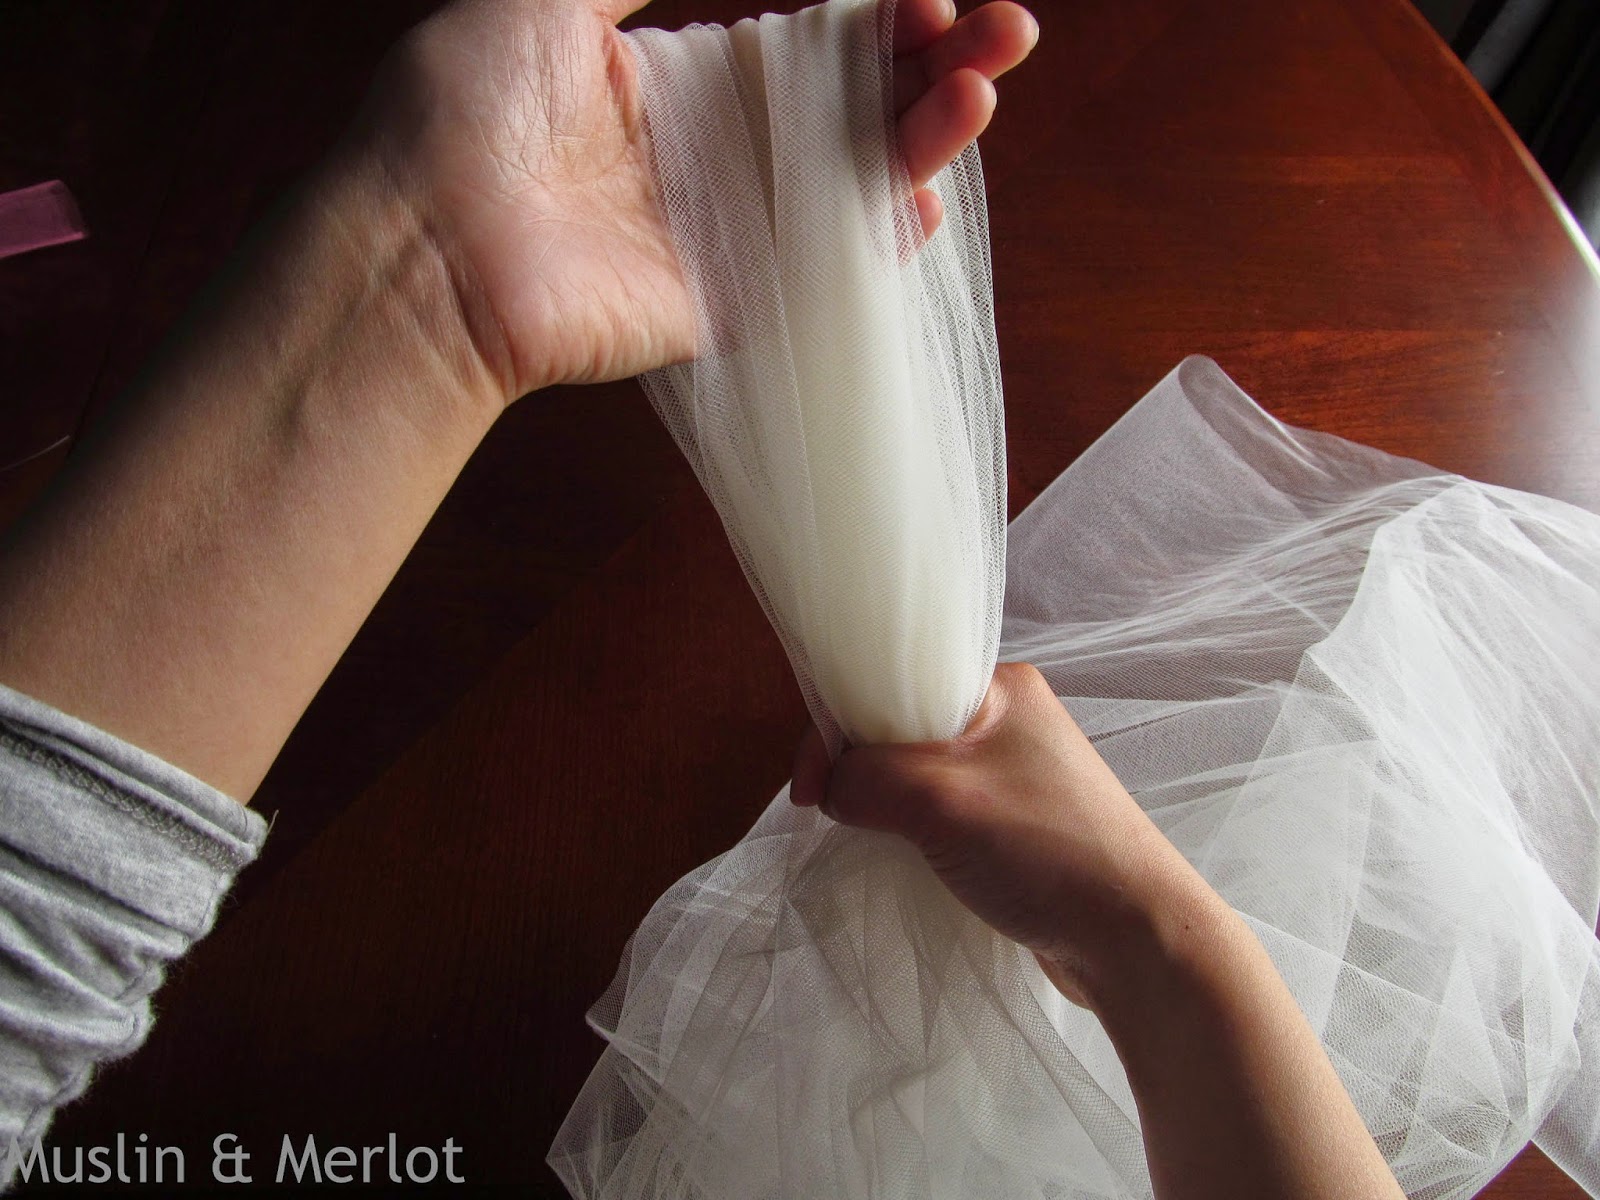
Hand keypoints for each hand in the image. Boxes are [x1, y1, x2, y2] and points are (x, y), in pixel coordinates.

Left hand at [356, 0, 1038, 400]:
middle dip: (933, 62)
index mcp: (678, 76)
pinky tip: (932, 198)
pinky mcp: (735, 302)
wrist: (426, 248)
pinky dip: (885, 239)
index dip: (878, 13)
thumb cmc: (466, 110)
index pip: (811, 39)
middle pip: (853, 102)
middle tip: (1007, 30)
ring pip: (856, 178)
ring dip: (927, 134)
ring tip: (982, 91)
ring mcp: (731, 228)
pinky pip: (830, 271)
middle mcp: (715, 149)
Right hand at [791, 662, 1213, 1008]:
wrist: (1137, 938)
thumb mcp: (939, 797)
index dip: (837, 725)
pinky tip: (903, 857)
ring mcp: (1017, 774)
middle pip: (901, 726)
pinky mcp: (1019, 826)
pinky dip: (914, 831)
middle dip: (857, 767)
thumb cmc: (1046, 850)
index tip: (808, 786)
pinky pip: (944, 812)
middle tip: (826, 813)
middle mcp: (1010, 720)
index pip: (891, 680)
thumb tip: (831, 787)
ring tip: (864, 837)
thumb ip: (866, 776)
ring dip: (885, 803)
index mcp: (1000, 686)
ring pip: (920, 774)